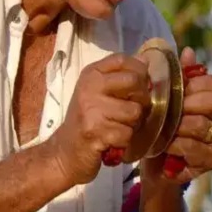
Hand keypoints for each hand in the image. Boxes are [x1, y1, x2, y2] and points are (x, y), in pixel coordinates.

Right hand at [48, 53, 150, 186]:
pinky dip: (125, 141)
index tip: (141, 85)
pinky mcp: (95, 131)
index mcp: (91, 74)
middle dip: (142, 99)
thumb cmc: (87, 121)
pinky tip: (113, 140)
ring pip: (134, 111)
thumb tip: (146, 61)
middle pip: (133, 81)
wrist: (65, 152)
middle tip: (134, 110)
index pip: (121, 59)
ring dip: (133, 124)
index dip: (139, 70)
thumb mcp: (99, 93)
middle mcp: (89, 87)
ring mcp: (91, 109)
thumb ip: (120, 77)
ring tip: (119, 127)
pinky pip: (127, 133)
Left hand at [141, 47, 211, 187]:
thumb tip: (188, 51)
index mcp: (210, 101)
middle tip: (167, 113)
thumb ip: (176, 77)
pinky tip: (166, 148)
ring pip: (202, 125)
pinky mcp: (210, 160)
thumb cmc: (160, 130)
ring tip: (163, 132)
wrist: (155, 165)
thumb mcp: (164, 101)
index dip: (191, 85)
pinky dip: (177, 146)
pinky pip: (196, 148)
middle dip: (186, 105)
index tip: (171, 93)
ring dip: (177, 128)